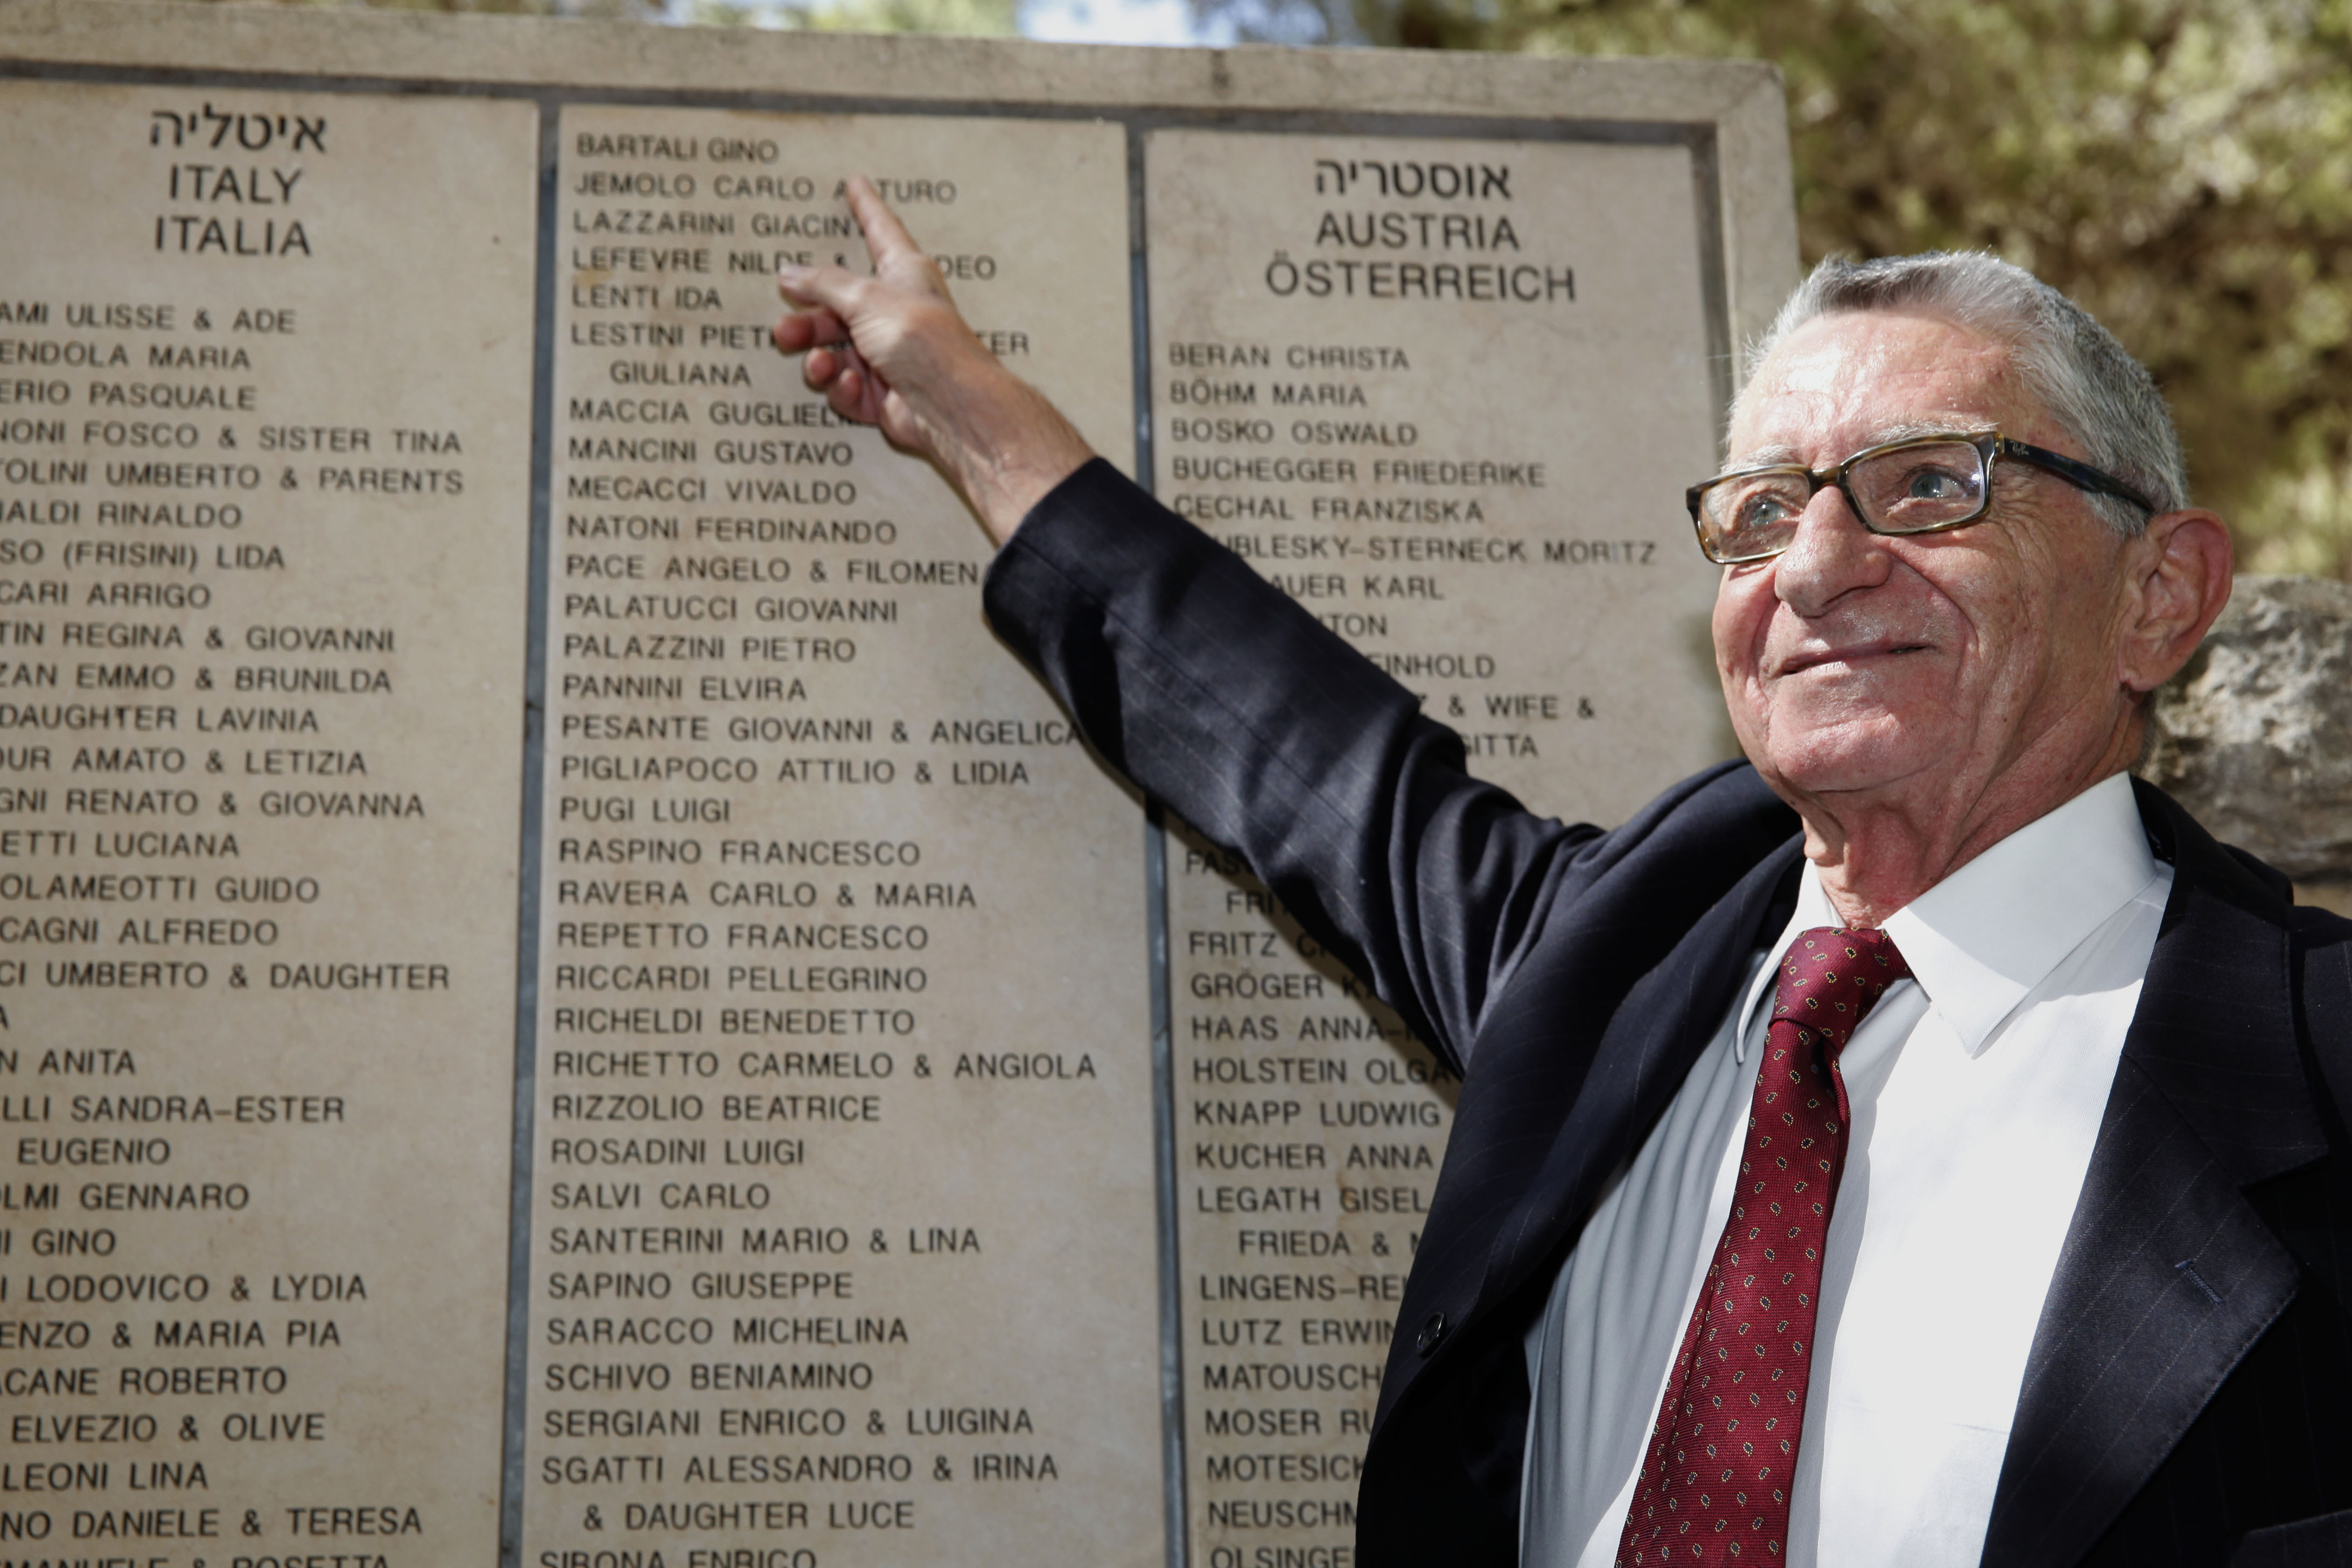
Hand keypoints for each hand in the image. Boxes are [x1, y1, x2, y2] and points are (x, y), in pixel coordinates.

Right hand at [774, 175, 1092, 544]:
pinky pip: (849, 388)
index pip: (881, 230)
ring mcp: (891, 355)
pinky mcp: (885, 395)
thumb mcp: (865, 298)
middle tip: (784, 333)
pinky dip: (844, 389)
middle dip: (810, 322)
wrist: (950, 405)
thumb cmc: (923, 339)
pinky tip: (850, 386)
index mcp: (904, 273)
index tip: (856, 182)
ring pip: (838, 351)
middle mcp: (897, 311)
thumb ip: (823, 284)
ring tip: (818, 365)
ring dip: (821, 360)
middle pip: (840, 307)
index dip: (866, 207)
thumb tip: (789, 273)